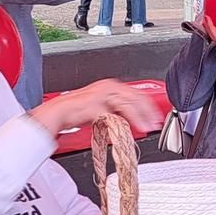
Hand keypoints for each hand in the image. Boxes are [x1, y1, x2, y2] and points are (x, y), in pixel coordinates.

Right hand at [33, 79, 165, 134]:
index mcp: (111, 85)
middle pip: (135, 97)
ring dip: (139, 117)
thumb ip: (118, 110)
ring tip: (146, 127)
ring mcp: (101, 95)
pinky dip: (121, 122)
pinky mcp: (95, 105)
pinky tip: (128, 129)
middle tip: (155, 123)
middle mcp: (108, 87)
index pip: (136, 93)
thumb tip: (134, 118)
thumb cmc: (78, 111)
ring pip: (127, 104)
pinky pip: (113, 115)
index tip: (155, 116)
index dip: (148, 106)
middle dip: (148, 112)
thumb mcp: (103, 108)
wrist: (60, 112)